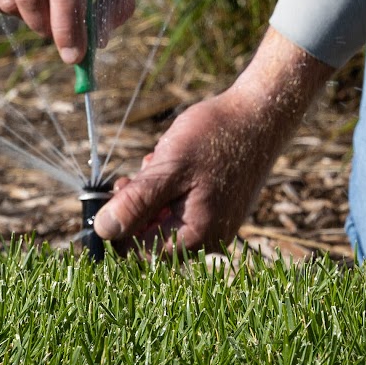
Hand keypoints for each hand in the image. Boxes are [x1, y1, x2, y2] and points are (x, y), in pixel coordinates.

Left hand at [95, 29, 334, 253]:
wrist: (263, 113)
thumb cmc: (218, 136)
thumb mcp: (169, 166)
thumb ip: (136, 203)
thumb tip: (102, 231)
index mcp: (196, 235)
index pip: (139, 251)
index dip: (120, 224)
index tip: (118, 191)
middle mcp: (210, 237)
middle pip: (153, 236)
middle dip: (139, 205)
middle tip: (139, 172)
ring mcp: (218, 222)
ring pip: (167, 219)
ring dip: (154, 193)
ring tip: (162, 160)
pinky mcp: (222, 207)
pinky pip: (184, 208)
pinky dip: (173, 187)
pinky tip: (178, 162)